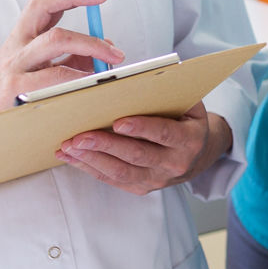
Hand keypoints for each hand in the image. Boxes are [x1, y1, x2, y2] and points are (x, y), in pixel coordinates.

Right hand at [0, 0, 125, 120]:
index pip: (46, 2)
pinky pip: (57, 76)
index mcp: (23, 39)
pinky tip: (95, 82)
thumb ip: (74, 58)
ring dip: (92, 43)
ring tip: (114, 56)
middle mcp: (16, 47)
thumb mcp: (47, 72)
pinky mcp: (17, 88)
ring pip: (56, 38)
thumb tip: (107, 48)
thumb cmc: (19, 100)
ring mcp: (14, 65)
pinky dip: (82, 76)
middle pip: (44, 6)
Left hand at [57, 101, 231, 194]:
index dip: (142, 128)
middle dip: (106, 145)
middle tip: (80, 136)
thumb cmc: (187, 121)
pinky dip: (89, 167)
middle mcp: (175, 164)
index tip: (118, 122)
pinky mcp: (140, 188)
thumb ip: (168, 94)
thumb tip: (137, 80)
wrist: (197, 155)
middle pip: (137, 155)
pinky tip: (71, 156)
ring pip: (121, 172)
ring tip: (70, 146)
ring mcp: (157, 179)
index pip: (165, 134)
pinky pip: (112, 179)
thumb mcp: (189, 105)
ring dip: (92, 159)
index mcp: (190, 140)